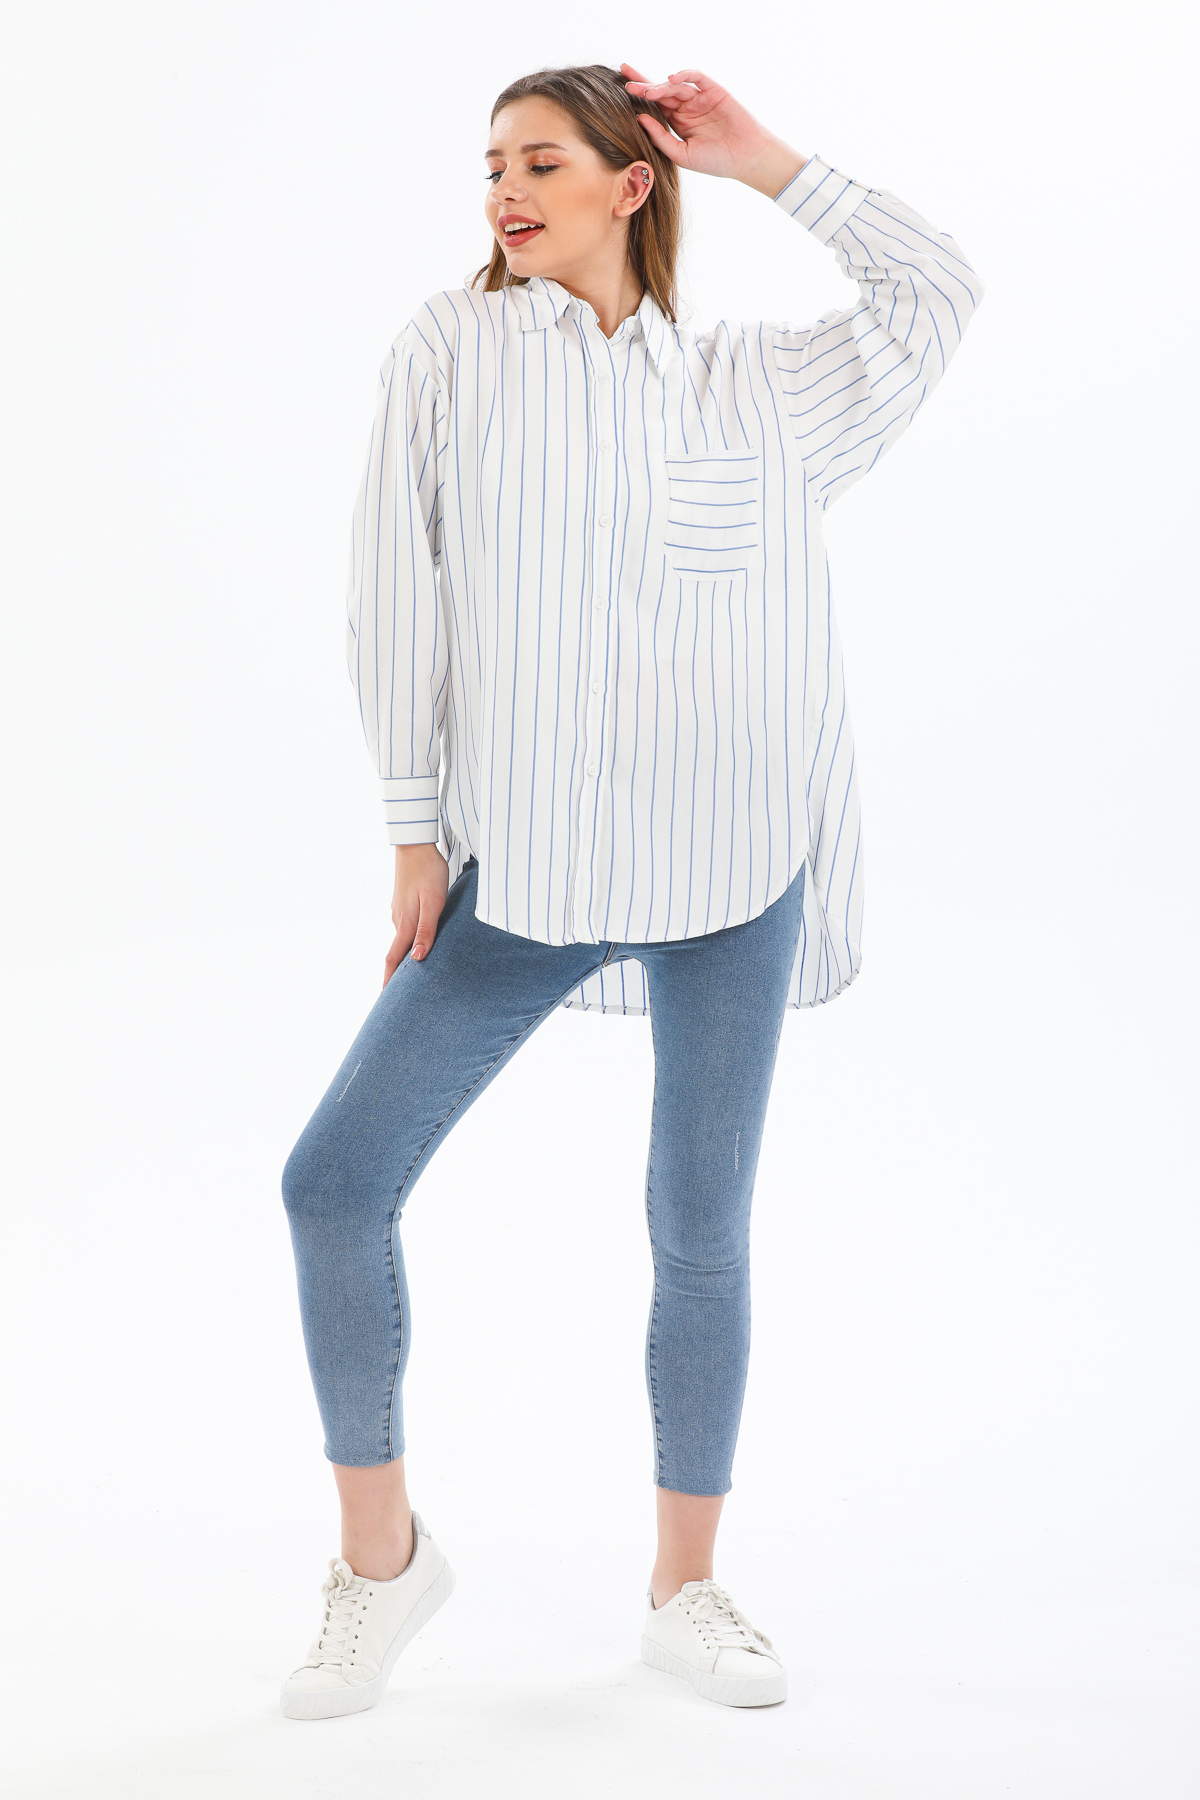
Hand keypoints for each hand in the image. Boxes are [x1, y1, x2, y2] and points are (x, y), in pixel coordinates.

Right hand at [384, 843, 448, 986]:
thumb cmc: (429, 872)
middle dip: (395, 974)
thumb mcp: (433, 902)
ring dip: (404, 957)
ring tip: (411, 974)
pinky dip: (409, 941)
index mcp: (405, 923)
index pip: (394, 958)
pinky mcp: (404, 902)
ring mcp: (399, 910)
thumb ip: (427, 930)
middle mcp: (398, 920)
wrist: (416, 844)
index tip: (385, 999)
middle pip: (396, 953)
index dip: (389, 980)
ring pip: (402, 940)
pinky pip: (406, 928)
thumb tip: (417, 959)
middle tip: (397, 995)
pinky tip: (417, 944)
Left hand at [620, 64, 804, 195]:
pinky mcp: (713, 91)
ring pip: (675, 85)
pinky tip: (671, 79)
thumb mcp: (682, 154)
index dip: (639, 99)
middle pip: (660, 91)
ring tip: (646, 90)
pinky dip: (684, 75)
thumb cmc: (716, 161)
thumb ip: (660, 138)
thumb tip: (639, 119)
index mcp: (677, 123)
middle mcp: (686, 108)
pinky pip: (696, 77)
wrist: (745, 158)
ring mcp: (699, 98)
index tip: (620, 92)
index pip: (654, 107)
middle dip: (642, 84)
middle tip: (624, 77)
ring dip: (659, 86)